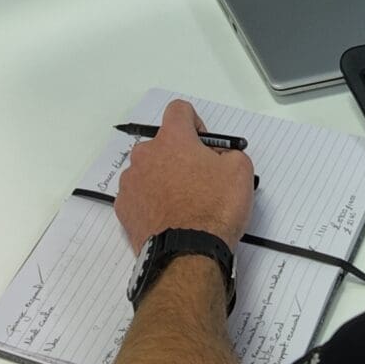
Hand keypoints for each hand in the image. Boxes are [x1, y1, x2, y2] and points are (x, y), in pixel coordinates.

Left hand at [112, 99, 254, 253]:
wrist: (187, 252)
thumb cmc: (213, 209)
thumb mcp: (240, 170)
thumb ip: (230, 152)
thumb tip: (222, 156)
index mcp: (172, 139)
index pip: (179, 110)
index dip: (195, 123)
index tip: (204, 144)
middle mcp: (146, 155)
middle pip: (162, 144)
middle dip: (179, 155)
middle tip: (199, 178)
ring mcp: (131, 182)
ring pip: (148, 170)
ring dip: (163, 179)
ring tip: (183, 203)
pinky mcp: (124, 208)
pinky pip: (138, 195)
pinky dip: (151, 201)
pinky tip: (169, 217)